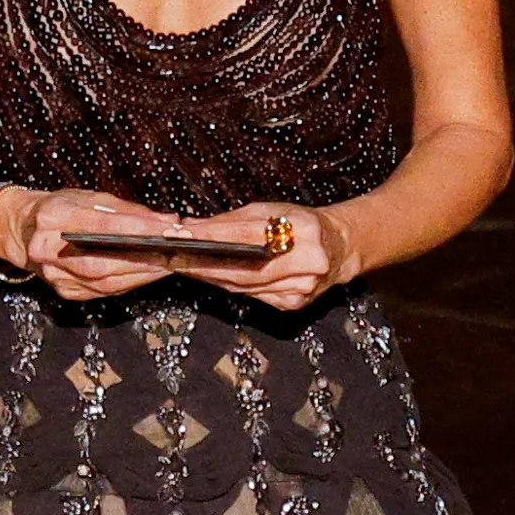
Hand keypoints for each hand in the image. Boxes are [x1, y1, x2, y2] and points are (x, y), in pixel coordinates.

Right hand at [7, 186, 207, 302]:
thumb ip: (125, 210)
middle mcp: (48, 249)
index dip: (140, 229)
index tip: (169, 228)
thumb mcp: (88, 198)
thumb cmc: (58, 209)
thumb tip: (163, 220)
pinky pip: (104, 292)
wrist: (24, 230)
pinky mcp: (65, 291)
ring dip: (143, 274)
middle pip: (104, 261)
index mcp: (53, 217)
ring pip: (106, 281)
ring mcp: (55, 275)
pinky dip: (130, 283)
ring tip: (168, 263)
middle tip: (177, 251)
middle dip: (145, 258)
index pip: (103, 226)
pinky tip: (147, 275)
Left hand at [164, 202, 361, 311]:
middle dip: (206, 264)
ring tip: (186, 267)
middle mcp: (307, 262)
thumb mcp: (271, 210)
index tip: (183, 235)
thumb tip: (191, 226)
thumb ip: (232, 221)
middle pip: (244, 269)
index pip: (246, 235)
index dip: (212, 237)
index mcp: (303, 229)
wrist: (338, 248)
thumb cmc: (302, 223)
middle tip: (176, 257)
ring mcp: (301, 288)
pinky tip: (211, 279)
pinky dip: (229, 287)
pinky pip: (252, 296)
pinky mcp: (293, 304)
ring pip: (244, 286)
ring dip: (212, 278)